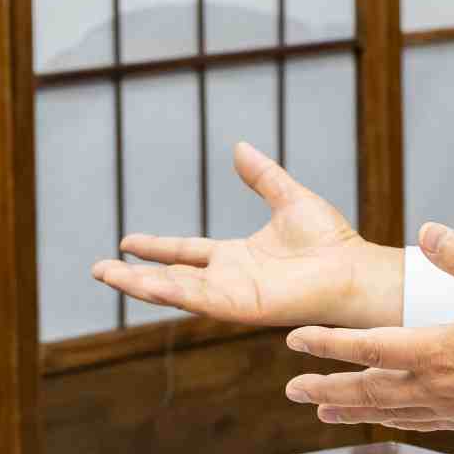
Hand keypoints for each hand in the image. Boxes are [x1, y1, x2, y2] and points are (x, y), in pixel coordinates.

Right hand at [92, 142, 404, 330]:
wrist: (355, 269)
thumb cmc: (332, 242)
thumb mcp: (288, 198)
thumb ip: (262, 176)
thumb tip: (239, 147)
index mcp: (236, 257)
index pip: (184, 252)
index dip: (155, 247)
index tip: (126, 241)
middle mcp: (228, 279)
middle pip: (170, 277)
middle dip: (133, 276)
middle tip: (99, 270)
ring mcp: (231, 295)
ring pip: (175, 291)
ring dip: (139, 285)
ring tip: (105, 275)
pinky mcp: (240, 306)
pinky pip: (197, 299)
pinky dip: (168, 291)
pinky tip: (142, 283)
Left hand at [283, 224, 453, 453]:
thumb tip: (424, 230)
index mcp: (440, 352)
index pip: (369, 348)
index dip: (328, 344)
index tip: (293, 340)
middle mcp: (439, 388)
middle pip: (368, 390)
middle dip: (326, 387)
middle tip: (290, 390)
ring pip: (389, 412)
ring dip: (351, 409)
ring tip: (320, 411)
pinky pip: (417, 423)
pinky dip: (390, 420)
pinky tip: (383, 418)